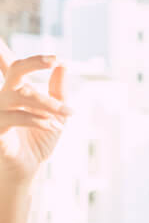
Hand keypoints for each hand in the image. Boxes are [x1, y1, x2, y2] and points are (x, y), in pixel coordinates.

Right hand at [0, 42, 67, 188]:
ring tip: (67, 113)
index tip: (54, 56)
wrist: (29, 166)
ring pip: (20, 94)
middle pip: (15, 71)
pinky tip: (53, 126)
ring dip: (47, 102)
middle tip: (54, 60)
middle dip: (34, 63)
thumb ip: (57, 91)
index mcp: (17, 90)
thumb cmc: (39, 138)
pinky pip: (15, 117)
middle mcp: (4, 96)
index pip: (15, 66)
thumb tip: (62, 66)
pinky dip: (37, 120)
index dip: (28, 57)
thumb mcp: (56, 114)